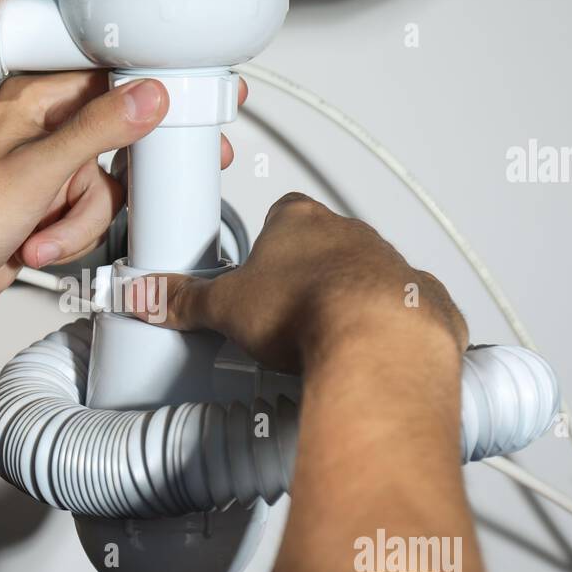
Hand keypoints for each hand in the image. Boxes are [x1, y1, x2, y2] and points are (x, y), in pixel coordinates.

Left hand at [0, 71, 244, 333]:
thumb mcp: (37, 172)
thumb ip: (99, 131)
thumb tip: (148, 96)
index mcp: (30, 101)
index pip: (108, 83)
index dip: (147, 100)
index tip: (180, 113)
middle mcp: (37, 131)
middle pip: (115, 144)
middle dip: (110, 186)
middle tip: (139, 186)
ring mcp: (41, 174)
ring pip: (104, 191)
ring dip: (82, 224)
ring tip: (42, 236)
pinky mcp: (42, 211)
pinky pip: (86, 219)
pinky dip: (70, 240)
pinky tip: (37, 248)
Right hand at [129, 193, 467, 371]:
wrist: (378, 345)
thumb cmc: (311, 311)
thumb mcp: (225, 307)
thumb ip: (185, 300)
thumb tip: (151, 296)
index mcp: (300, 221)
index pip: (279, 215)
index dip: (264, 245)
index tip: (254, 269)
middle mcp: (352, 235)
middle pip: (323, 247)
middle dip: (305, 277)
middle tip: (280, 315)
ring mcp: (391, 267)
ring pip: (367, 277)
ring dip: (348, 302)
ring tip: (318, 343)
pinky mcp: (421, 304)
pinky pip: (407, 312)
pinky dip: (391, 331)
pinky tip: (370, 356)